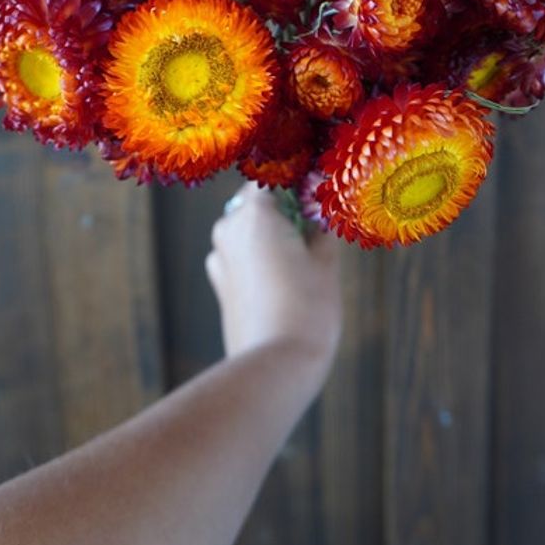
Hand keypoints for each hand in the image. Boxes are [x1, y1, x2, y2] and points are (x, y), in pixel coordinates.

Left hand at [206, 183, 341, 386]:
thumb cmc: (307, 309)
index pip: (276, 178)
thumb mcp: (325, 261)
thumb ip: (320, 226)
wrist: (276, 366)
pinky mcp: (220, 283)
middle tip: (319, 222)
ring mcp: (219, 257)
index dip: (300, 180)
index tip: (321, 189)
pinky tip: (287, 275)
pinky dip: (261, 256)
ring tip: (306, 253)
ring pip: (249, 229)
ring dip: (273, 233)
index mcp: (254, 213)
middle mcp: (228, 228)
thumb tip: (318, 208)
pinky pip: (242, 255)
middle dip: (286, 208)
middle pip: (259, 202)